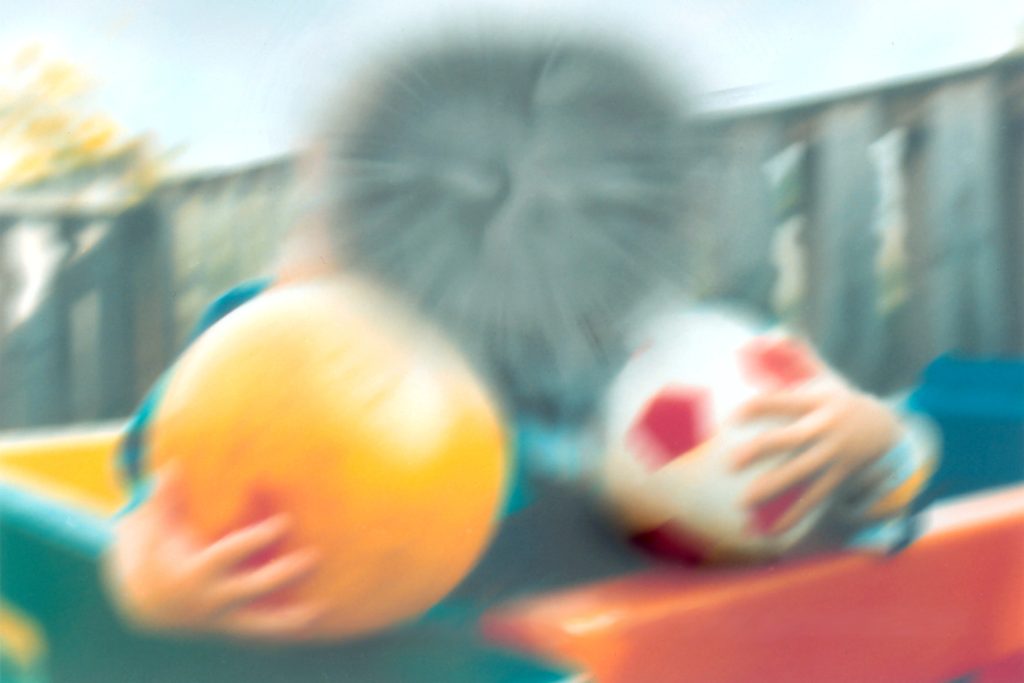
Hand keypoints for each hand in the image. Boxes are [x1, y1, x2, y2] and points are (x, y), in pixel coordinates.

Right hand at [104, 466, 323, 639]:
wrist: (150, 603)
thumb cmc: (158, 551)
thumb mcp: (155, 526)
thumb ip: (165, 497)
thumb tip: (173, 465)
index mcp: (196, 570)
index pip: (231, 554)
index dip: (257, 539)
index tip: (285, 523)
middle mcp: (213, 598)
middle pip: (253, 588)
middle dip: (282, 575)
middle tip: (313, 557)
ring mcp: (225, 617)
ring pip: (259, 624)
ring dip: (288, 619)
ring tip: (318, 611)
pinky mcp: (234, 626)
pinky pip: (261, 633)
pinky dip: (284, 630)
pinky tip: (314, 620)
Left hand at [729, 375, 902, 533]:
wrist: (886, 428)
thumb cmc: (840, 400)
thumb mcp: (824, 376)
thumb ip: (798, 358)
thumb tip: (776, 333)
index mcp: (817, 402)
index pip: (782, 402)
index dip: (758, 407)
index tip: (732, 417)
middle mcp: (825, 430)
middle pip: (790, 441)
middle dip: (761, 452)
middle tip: (730, 463)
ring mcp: (833, 457)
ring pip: (801, 475)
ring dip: (773, 489)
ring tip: (744, 503)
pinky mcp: (838, 478)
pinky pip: (814, 499)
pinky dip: (794, 514)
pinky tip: (771, 529)